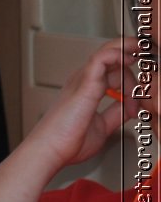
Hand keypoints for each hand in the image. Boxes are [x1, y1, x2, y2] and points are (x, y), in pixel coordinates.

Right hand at [23, 40, 140, 169]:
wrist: (50, 150)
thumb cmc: (66, 142)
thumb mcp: (103, 127)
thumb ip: (116, 114)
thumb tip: (130, 108)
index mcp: (86, 90)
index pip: (112, 71)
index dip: (132, 78)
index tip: (146, 87)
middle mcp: (83, 81)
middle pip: (112, 58)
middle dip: (134, 58)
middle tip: (150, 65)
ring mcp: (82, 80)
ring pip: (108, 53)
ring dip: (129, 51)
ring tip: (144, 56)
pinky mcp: (84, 84)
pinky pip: (101, 59)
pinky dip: (117, 53)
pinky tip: (129, 58)